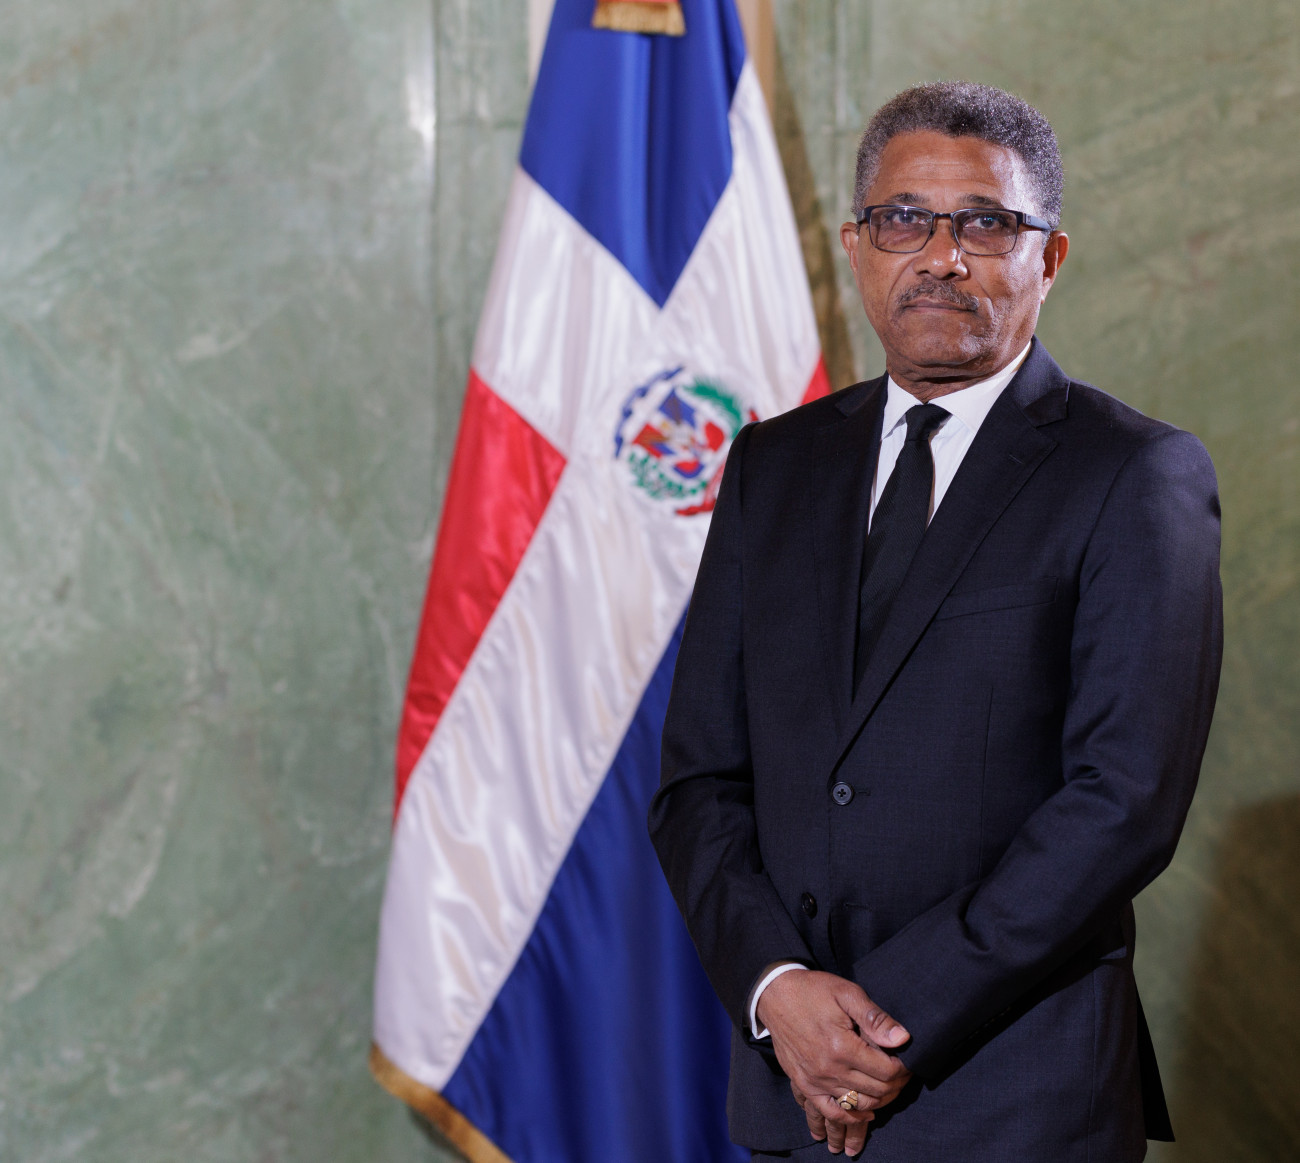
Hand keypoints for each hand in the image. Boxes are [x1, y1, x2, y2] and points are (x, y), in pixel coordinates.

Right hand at [757, 970, 911, 1155]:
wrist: (775, 995)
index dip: (903, 1068)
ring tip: (888, 1085)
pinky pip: (832, 1111)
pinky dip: (852, 1116)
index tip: (907, 1060)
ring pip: (859, 1104)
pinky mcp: (804, 1085)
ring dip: (880, 1099)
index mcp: (842, 1046)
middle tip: (902, 1073)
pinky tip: (866, 1111)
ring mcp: (815, 1081)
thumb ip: (874, 1018)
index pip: (886, 1071)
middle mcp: (829, 1069)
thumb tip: (903, 1039)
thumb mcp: (847, 993)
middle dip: (896, 1084)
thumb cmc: (814, 991)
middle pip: (877, 1090)